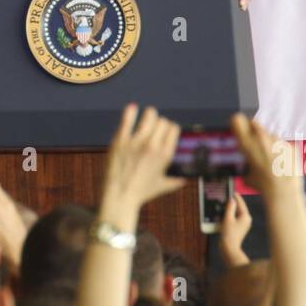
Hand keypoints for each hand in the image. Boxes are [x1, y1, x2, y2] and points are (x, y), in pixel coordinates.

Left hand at [98, 105, 184, 228]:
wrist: (120, 196)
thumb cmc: (142, 192)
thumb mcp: (162, 186)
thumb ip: (176, 181)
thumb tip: (185, 180)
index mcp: (165, 154)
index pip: (174, 128)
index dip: (170, 128)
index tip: (165, 131)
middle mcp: (153, 145)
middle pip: (162, 120)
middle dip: (159, 123)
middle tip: (154, 128)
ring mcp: (136, 141)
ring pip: (149, 115)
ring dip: (149, 115)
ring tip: (146, 119)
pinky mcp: (121, 140)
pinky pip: (128, 119)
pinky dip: (131, 111)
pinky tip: (133, 108)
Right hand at [219, 191, 251, 266]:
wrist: (229, 249)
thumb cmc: (229, 234)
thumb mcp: (228, 218)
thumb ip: (230, 207)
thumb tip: (232, 200)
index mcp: (246, 216)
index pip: (240, 202)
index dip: (234, 195)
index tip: (229, 190)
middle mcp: (246, 220)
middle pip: (237, 207)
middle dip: (230, 203)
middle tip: (223, 197)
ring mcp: (242, 224)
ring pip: (234, 213)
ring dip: (227, 210)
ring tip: (220, 207)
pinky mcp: (238, 228)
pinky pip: (232, 219)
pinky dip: (227, 216)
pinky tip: (220, 216)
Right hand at [230, 114, 301, 197]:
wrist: (284, 191)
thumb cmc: (262, 185)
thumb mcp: (246, 175)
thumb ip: (245, 163)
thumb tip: (246, 162)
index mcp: (247, 144)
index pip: (237, 120)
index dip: (237, 124)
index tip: (238, 127)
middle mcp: (261, 138)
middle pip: (254, 123)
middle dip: (252, 130)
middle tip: (254, 143)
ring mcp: (277, 140)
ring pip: (270, 135)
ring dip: (268, 143)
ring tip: (270, 160)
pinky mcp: (290, 145)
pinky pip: (283, 144)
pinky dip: (281, 151)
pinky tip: (282, 163)